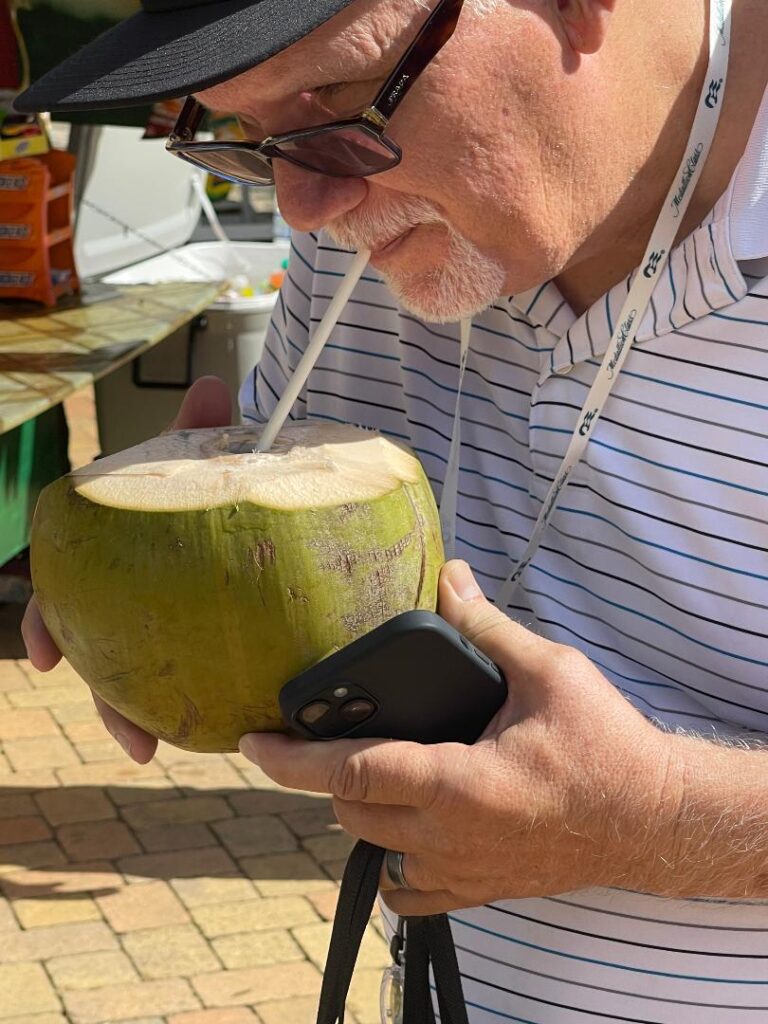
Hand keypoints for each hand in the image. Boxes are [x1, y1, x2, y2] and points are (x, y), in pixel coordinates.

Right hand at [21, 375, 232, 763]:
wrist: (230, 481)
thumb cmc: (200, 468)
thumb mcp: (196, 446)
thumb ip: (200, 425)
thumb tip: (217, 385)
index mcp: (104, 550)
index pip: (62, 589)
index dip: (50, 620)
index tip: (46, 657)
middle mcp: (119, 588)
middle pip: (96, 648)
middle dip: (105, 697)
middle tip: (133, 737)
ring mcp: (150, 612)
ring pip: (133, 672)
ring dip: (140, 714)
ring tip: (162, 751)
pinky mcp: (191, 628)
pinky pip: (183, 668)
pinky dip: (190, 696)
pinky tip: (218, 725)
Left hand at [238, 560, 681, 914]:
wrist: (654, 820)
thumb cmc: (606, 747)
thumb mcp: (549, 672)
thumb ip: (487, 627)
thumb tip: (450, 578)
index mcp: (457, 784)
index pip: (350, 773)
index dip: (291, 759)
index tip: (250, 743)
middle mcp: (449, 838)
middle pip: (351, 811)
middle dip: (331, 773)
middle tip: (334, 734)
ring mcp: (462, 872)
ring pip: (375, 849)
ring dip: (362, 810)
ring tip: (376, 770)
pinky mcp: (479, 890)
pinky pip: (408, 890)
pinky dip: (394, 860)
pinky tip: (408, 828)